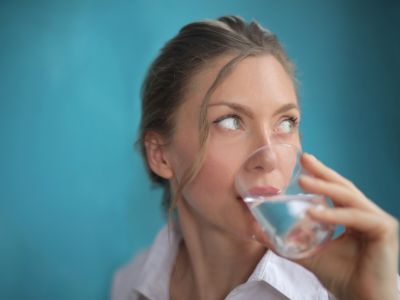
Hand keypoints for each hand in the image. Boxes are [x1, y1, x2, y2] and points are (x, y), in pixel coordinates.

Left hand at [294, 153, 398, 299]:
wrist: (360, 299)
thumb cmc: (341, 276)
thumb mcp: (310, 254)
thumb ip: (288, 243)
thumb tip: (259, 232)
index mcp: (353, 217)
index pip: (336, 191)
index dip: (321, 175)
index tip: (304, 161)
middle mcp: (366, 215)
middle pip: (343, 187)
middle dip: (323, 172)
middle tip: (305, 159)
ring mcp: (377, 220)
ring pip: (348, 197)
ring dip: (324, 187)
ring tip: (302, 180)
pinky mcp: (384, 230)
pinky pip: (355, 217)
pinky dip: (333, 215)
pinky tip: (314, 213)